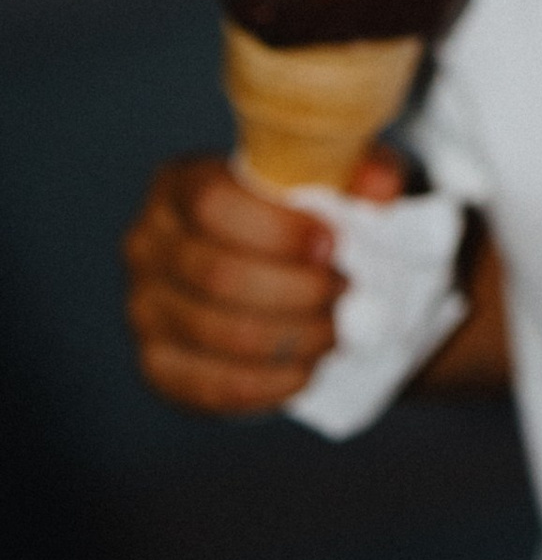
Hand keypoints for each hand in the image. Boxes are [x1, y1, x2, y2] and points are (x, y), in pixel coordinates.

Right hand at [122, 144, 402, 414]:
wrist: (283, 270)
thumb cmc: (307, 214)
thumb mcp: (339, 180)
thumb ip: (361, 172)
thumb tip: (379, 187)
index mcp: (179, 184)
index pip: (212, 202)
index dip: (275, 228)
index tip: (331, 244)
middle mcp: (146, 244)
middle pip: (217, 272)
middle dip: (295, 290)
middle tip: (343, 292)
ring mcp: (144, 309)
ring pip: (217, 332)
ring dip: (290, 337)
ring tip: (333, 330)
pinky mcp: (157, 367)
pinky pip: (209, 386)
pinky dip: (267, 384)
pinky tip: (304, 371)